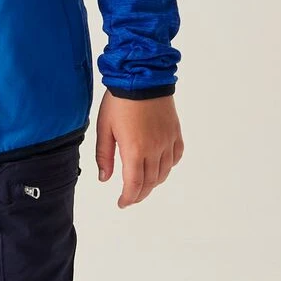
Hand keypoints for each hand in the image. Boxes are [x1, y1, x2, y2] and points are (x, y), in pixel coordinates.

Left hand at [95, 93, 182, 207]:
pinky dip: (168, 166)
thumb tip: (105, 178)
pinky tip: (160, 166)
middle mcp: (155, 149)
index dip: (129, 198)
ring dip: (153, 182)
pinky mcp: (175, 133)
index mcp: (135, 150)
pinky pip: (176, 157)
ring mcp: (168, 141)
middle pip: (150, 182)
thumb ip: (104, 156)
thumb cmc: (119, 101)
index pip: (134, 184)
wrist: (142, 77)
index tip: (122, 203)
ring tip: (142, 184)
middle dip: (139, 193)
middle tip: (130, 197)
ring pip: (164, 172)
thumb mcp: (104, 128)